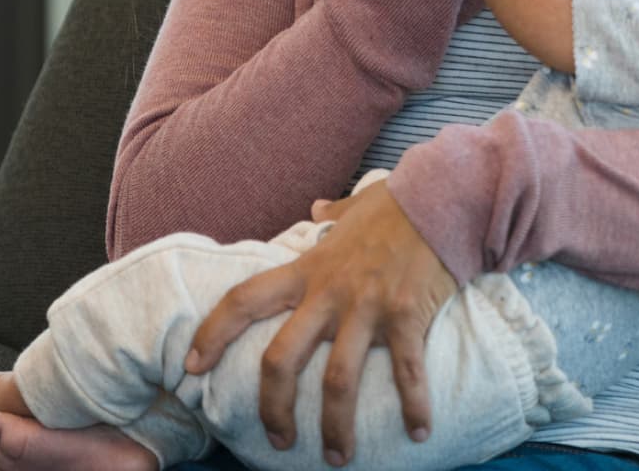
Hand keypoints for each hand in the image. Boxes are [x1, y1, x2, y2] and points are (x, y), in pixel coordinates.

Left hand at [184, 183, 458, 464]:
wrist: (446, 194)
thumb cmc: (401, 202)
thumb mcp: (357, 206)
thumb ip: (333, 216)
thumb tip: (317, 211)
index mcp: (310, 269)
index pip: (244, 301)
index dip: (212, 334)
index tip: (192, 368)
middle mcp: (330, 293)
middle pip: (281, 358)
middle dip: (273, 407)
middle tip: (278, 440)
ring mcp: (368, 307)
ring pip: (337, 380)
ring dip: (335, 427)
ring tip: (337, 457)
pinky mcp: (407, 316)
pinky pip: (405, 372)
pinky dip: (413, 406)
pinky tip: (419, 432)